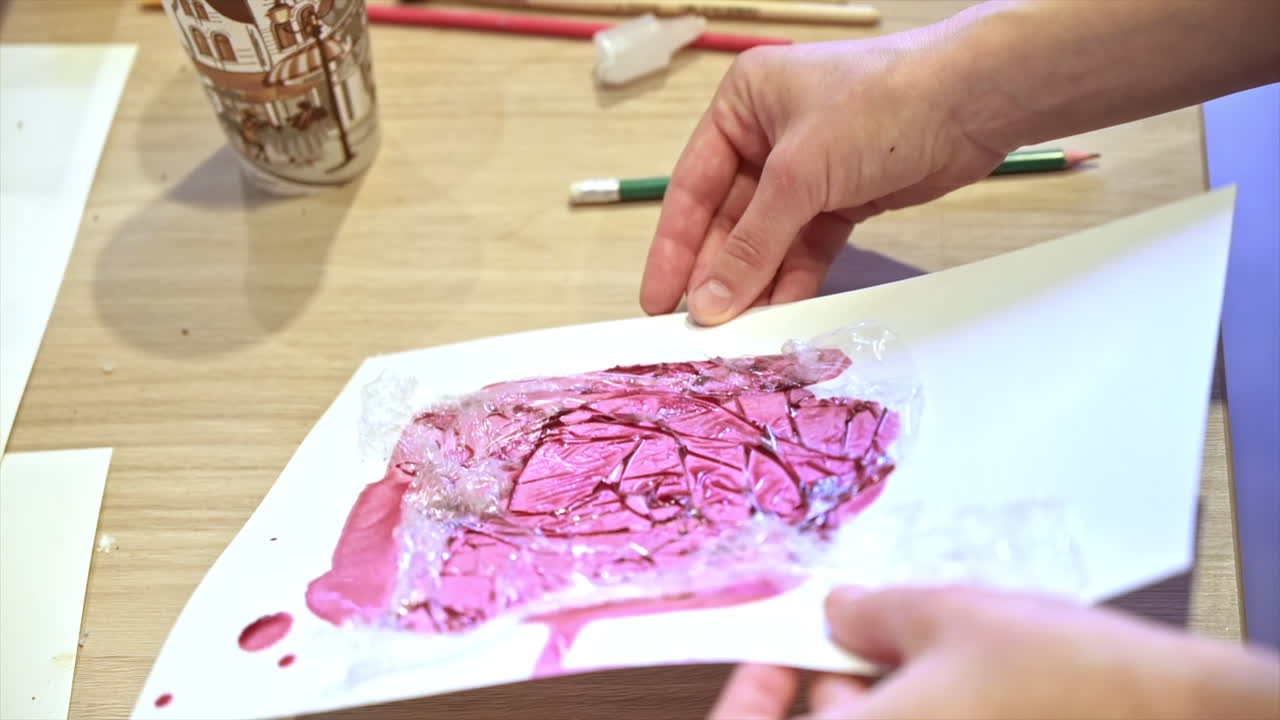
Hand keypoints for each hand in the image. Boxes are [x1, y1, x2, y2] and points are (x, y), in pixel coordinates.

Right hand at [640, 34, 1007, 325]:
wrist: (974, 101)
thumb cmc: (881, 103)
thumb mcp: (801, 172)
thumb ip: (752, 243)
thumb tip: (710, 300)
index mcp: (743, 105)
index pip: (693, 185)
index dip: (674, 247)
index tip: (658, 298)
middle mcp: (769, 136)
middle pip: (728, 218)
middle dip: (716, 271)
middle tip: (697, 326)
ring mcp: (808, 169)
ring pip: (768, 238)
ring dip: (754, 282)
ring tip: (736, 329)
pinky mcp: (844, 197)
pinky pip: (805, 247)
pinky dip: (793, 278)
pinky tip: (779, 309)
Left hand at [710, 585, 1279, 718]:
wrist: (1169, 713)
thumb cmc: (1061, 676)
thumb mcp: (941, 615)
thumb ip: (867, 616)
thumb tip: (838, 613)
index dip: (750, 698)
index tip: (768, 660)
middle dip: (835, 689)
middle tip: (864, 641)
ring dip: (887, 700)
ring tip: (931, 655)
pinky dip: (924, 712)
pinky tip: (965, 686)